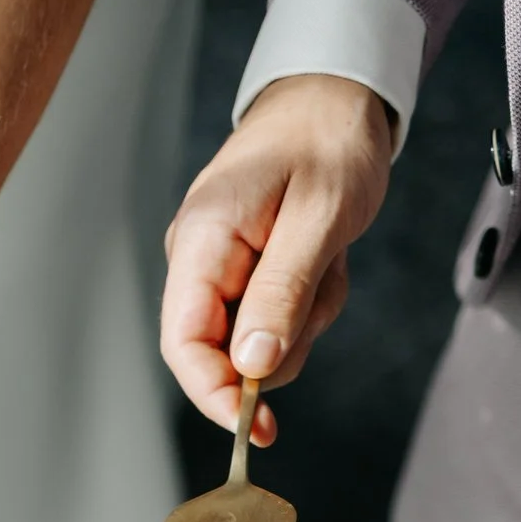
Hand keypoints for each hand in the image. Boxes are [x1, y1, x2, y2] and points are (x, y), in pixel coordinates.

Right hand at [161, 74, 392, 442]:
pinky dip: (309, 301)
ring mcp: (220, 266)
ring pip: (257, 339)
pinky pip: (276, 316)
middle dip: (282, 343)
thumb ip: (281, 292)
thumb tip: (251, 365)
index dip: (214, 393)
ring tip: (329, 260)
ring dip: (305, 317)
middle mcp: (199, 258)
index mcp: (203, 239)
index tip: (257, 425)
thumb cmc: (328, 141)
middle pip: (221, 350)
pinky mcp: (244, 270)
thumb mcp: (319, 217)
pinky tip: (324, 256)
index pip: (183, 342)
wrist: (337, 97)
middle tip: (325, 289)